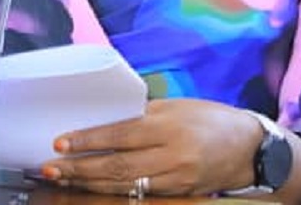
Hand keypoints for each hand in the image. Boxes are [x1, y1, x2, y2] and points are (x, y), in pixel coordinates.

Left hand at [41, 98, 261, 196]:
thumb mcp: (178, 106)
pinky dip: (112, 191)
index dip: (89, 140)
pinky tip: (92, 188)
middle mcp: (171, 153)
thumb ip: (144, 114)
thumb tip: (106, 120)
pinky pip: (139, 194)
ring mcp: (174, 178)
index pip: (120, 133)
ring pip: (123, 185)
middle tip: (51, 168)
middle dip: (79, 168)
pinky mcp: (178, 193)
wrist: (249, 148)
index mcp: (169, 124)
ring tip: (63, 179)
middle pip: (116, 165)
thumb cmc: (212, 119)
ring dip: (89, 183)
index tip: (61, 141)